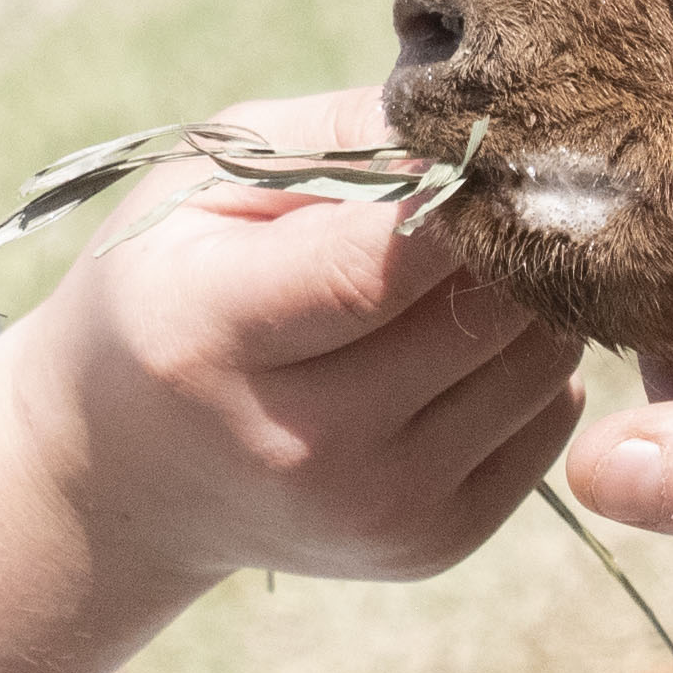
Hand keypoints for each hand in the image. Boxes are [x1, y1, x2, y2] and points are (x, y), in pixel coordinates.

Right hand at [29, 89, 584, 588]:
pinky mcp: (430, 545)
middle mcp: (301, 444)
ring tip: (470, 262)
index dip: (460, 193)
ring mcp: (374, 510)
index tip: (485, 140)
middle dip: (508, 233)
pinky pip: (548, 422)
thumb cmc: (170, 285)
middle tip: (494, 188)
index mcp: (216, 335)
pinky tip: (464, 338)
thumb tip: (479, 127)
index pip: (384, 263)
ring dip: (530, 298)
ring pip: (537, 366)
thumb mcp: (203, 182)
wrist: (125, 471)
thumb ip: (336, 134)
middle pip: (480, 313)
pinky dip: (533, 366)